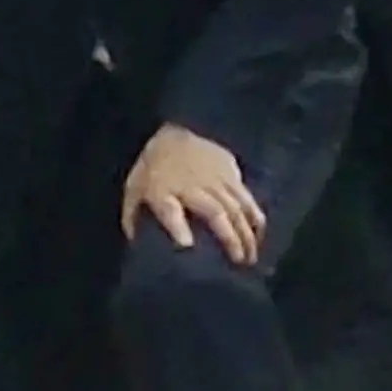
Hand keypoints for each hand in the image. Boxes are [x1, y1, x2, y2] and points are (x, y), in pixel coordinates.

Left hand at [121, 124, 266, 264]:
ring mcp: (215, 175)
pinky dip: (253, 213)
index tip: (186, 245)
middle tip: (240, 263)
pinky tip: (259, 231)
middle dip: (231, 239)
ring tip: (253, 255)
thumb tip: (134, 242)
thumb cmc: (152, 167)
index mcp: (164, 190)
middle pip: (217, 213)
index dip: (177, 226)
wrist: (170, 127)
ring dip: (247, 231)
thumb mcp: (134, 189)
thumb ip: (132, 216)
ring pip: (237, 205)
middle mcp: (194, 183)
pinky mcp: (229, 167)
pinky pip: (245, 193)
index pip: (170, 209)